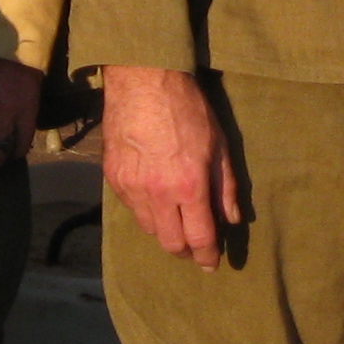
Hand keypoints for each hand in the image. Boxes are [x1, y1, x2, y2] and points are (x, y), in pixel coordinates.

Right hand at [102, 67, 238, 267]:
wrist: (143, 79)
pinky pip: (131, 208)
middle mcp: (158, 193)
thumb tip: (230, 218)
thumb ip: (225, 186)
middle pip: (170, 243)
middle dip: (185, 251)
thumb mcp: (218, 144)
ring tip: (176, 221)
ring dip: (165, 231)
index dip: (207, 256)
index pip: (199, 238)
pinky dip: (146, 210)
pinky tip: (156, 198)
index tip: (211, 264)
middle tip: (195, 248)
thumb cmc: (187, 108)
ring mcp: (131, 187)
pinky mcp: (113, 177)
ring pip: (149, 228)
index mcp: (189, 185)